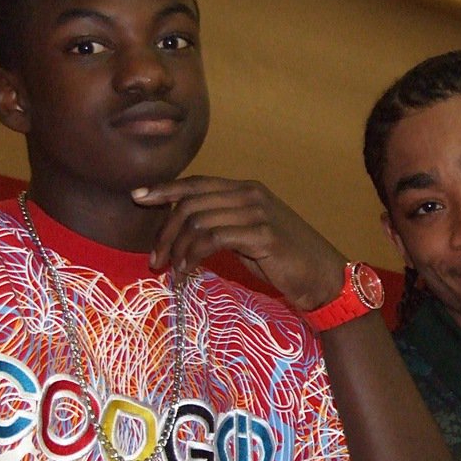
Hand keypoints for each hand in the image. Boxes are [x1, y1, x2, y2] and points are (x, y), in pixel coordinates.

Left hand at [133, 178, 346, 309]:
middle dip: (165, 231)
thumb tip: (184, 227)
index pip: (197, 183)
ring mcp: (257, 213)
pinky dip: (194, 255)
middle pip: (191, 203)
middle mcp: (251, 195)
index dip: (165, 188)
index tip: (138, 197)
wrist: (323, 277)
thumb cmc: (285, 260)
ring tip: (171, 268)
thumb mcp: (249, 235)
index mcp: (247, 189)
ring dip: (177, 247)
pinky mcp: (262, 235)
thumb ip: (222, 223)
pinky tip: (188, 269)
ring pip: (198, 221)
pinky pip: (213, 239)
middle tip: (156, 258)